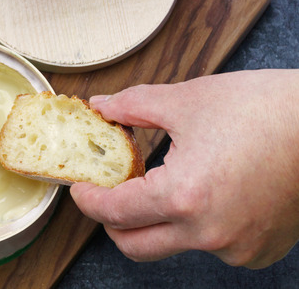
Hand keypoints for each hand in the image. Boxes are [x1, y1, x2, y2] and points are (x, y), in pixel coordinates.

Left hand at [70, 70, 298, 267]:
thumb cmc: (269, 110)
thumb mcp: (188, 100)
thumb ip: (134, 107)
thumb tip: (103, 107)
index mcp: (184, 197)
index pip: (114, 213)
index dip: (88, 200)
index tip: (80, 189)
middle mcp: (209, 234)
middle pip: (135, 244)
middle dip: (113, 222)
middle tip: (109, 194)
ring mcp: (238, 247)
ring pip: (174, 244)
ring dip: (158, 219)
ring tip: (165, 179)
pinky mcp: (259, 250)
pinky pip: (212, 244)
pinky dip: (198, 223)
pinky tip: (206, 190)